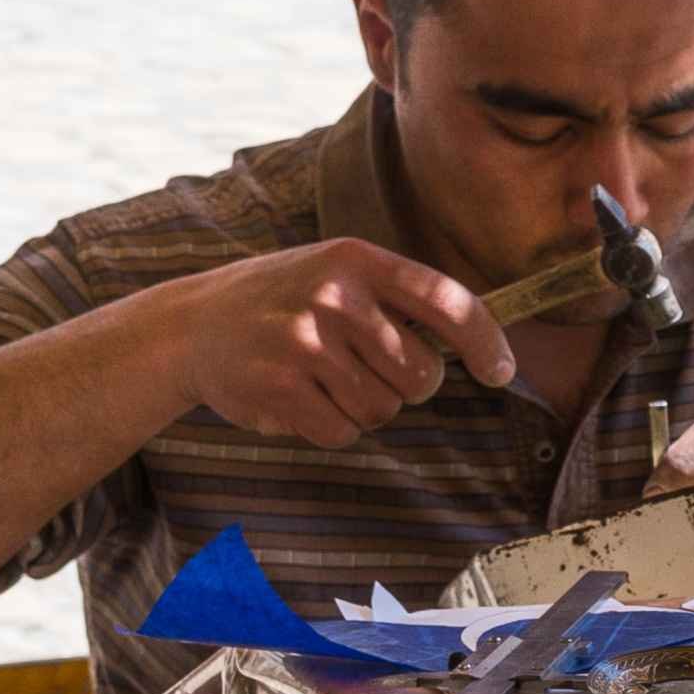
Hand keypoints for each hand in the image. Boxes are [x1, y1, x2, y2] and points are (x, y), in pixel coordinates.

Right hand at [156, 239, 512, 448]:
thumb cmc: (284, 301)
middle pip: (421, 376)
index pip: (448, 303)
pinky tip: (298, 398)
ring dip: (362, 408)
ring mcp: (305, 342)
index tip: (501, 372)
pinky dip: (328, 427)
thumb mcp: (337, 273)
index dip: (485, 343)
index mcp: (358, 261)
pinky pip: (342, 433)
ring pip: (383, 410)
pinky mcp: (281, 387)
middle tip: (365, 369)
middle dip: (405, 386)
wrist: (192, 324)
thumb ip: (398, 300)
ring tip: (322, 379)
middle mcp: (335, 296)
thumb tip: (475, 344)